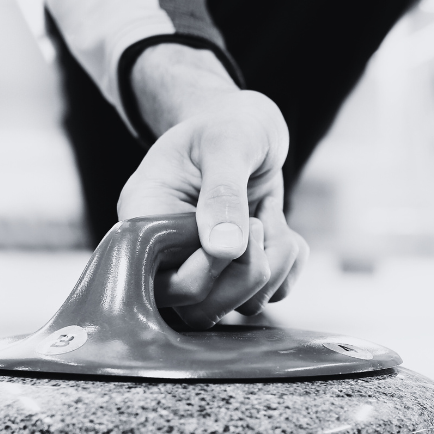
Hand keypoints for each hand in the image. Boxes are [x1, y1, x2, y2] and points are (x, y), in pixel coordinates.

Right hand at [117, 46, 307, 328]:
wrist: (249, 127)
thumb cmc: (228, 125)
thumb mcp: (226, 143)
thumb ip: (223, 192)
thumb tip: (225, 249)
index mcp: (144, 220)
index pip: (159, 279)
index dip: (205, 266)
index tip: (242, 223)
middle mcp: (166, 255)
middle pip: (196, 309)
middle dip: (245, 272)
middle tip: (259, 222)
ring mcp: (203, 271)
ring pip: (238, 308)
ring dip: (272, 264)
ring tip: (268, 215)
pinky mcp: (238, 275)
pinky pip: (270, 297)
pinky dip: (288, 264)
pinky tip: (280, 226)